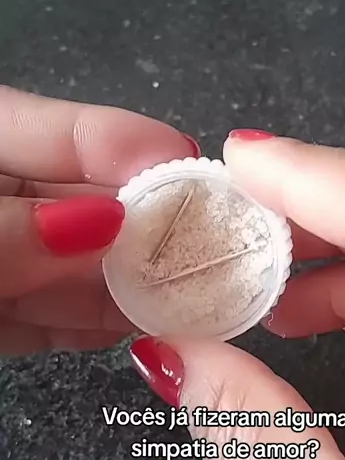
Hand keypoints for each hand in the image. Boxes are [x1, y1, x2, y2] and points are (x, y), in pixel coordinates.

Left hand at [0, 86, 197, 355]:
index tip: (188, 164)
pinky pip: (45, 316)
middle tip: (210, 239)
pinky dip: (87, 324)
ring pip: (69, 265)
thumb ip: (6, 233)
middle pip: (77, 200)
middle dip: (141, 223)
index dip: (125, 142)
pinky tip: (132, 325)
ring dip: (126, 283)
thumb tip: (106, 223)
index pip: (59, 134)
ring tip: (189, 294)